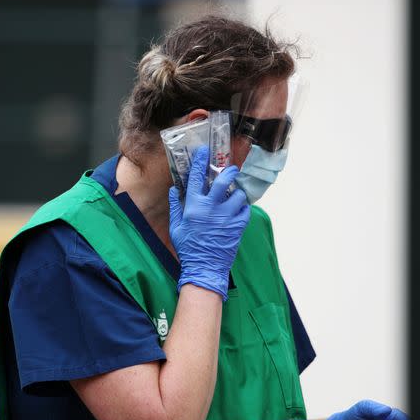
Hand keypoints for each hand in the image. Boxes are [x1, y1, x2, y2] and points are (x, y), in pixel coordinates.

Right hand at [169, 146, 249, 300]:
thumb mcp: (176, 228)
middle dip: (229, 171)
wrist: (204, 268)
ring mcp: (226, 217)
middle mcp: (211, 209)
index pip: (196, 178)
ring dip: (236, 193)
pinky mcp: (238, 226)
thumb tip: (174, 190)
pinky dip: (242, 208)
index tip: (204, 151)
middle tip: (230, 170)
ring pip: (238, 195)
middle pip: (224, 181)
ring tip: (233, 197)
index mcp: (194, 207)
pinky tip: (237, 210)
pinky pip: (245, 210)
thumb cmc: (188, 249)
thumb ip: (175, 207)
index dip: (200, 162)